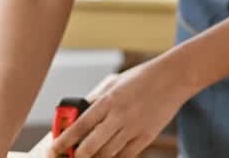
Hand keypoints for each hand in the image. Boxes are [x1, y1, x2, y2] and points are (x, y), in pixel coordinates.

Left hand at [49, 59, 190, 157]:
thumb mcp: (114, 82)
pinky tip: (109, 156)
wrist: (172, 78)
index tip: (55, 148)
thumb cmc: (142, 77)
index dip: (65, 140)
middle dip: (78, 156)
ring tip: (90, 155)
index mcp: (108, 100)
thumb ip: (96, 98)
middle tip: (72, 157)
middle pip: (91, 146)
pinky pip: (126, 156)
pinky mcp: (147, 136)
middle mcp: (119, 116)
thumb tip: (78, 114)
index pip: (80, 125)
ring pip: (108, 154)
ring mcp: (133, 128)